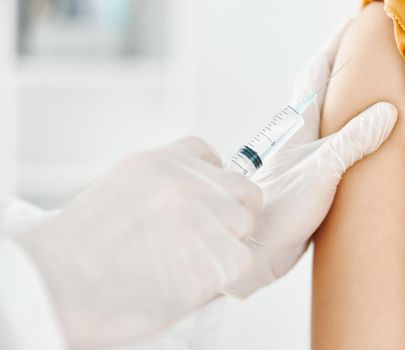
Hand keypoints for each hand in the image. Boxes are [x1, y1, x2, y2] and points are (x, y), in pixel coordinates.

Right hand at [16, 137, 261, 348]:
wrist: (58, 284)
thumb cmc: (77, 251)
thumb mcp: (119, 193)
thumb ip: (161, 191)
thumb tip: (193, 207)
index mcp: (160, 163)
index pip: (209, 154)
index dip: (215, 181)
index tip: (210, 201)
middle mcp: (188, 182)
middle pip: (241, 190)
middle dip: (232, 214)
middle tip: (208, 239)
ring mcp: (205, 215)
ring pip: (243, 227)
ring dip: (225, 247)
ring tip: (187, 265)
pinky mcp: (217, 255)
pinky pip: (240, 262)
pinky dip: (224, 276)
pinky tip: (190, 281)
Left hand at [224, 22, 397, 295]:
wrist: (257, 248)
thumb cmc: (280, 210)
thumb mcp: (321, 170)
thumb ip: (352, 141)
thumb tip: (386, 110)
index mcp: (299, 125)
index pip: (317, 73)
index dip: (336, 47)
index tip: (357, 25)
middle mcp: (298, 134)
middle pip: (318, 87)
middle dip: (339, 64)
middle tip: (362, 48)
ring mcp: (301, 155)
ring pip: (323, 113)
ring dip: (340, 94)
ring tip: (361, 85)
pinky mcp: (307, 176)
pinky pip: (330, 140)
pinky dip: (344, 128)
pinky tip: (351, 138)